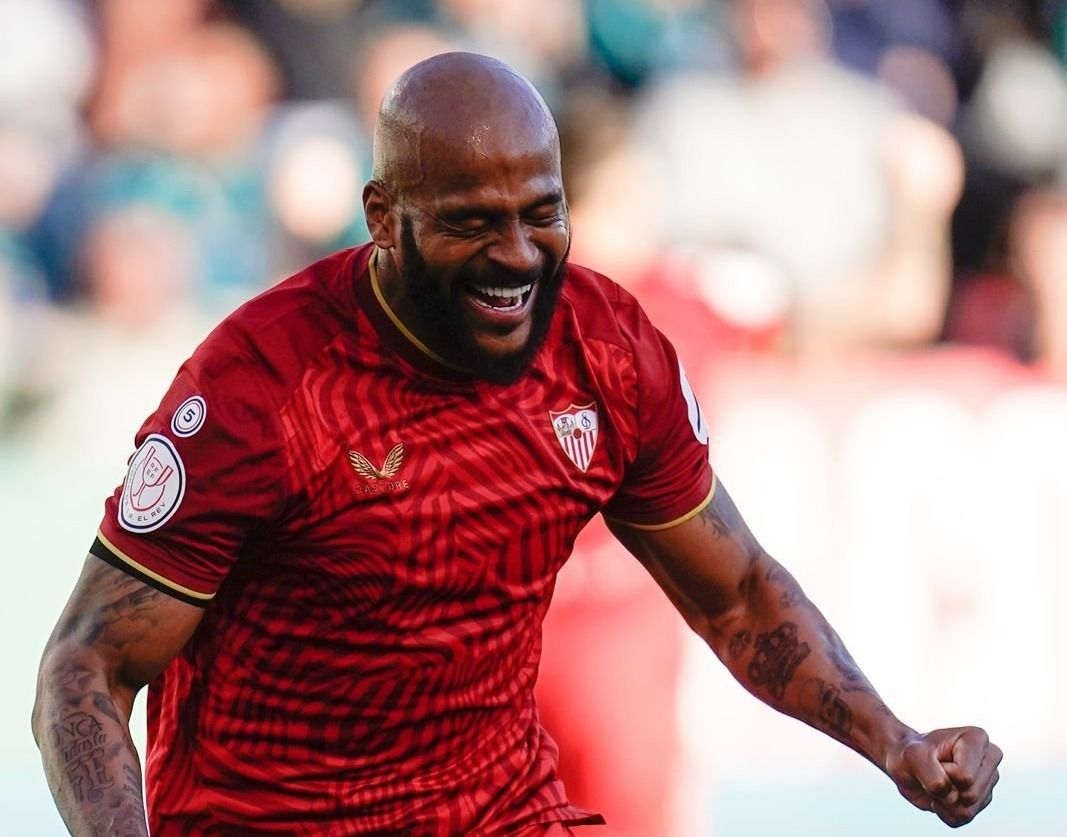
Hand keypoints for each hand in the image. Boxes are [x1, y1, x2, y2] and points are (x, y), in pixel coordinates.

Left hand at [885, 727, 1001, 826]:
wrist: (904, 764)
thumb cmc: (910, 754)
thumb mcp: (913, 757)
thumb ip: (932, 775)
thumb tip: (953, 797)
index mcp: (978, 738)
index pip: (964, 776)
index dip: (942, 771)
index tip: (934, 758)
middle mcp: (990, 759)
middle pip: (970, 795)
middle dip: (944, 788)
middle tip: (935, 771)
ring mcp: (988, 781)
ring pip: (968, 810)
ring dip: (943, 801)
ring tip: (937, 781)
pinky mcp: (982, 801)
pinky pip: (962, 818)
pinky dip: (943, 811)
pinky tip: (939, 795)